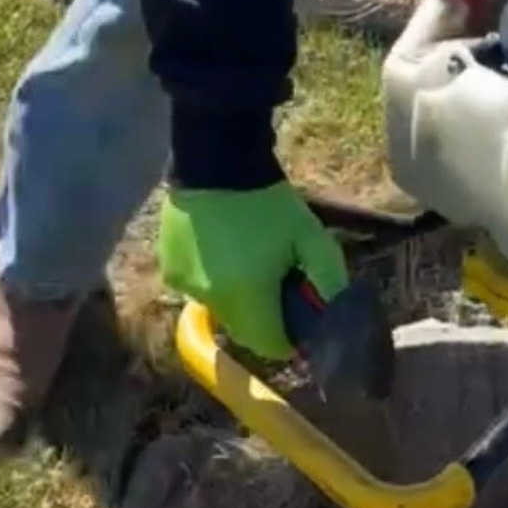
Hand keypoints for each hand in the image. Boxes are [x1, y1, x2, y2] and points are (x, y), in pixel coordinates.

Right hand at [158, 181, 347, 360]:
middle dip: (266, 320)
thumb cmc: (270, 203)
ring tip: (253, 264)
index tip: (301, 320)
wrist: (216, 161)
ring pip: (222, 311)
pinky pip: (200, 290)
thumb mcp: (312, 238)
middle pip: (245, 331)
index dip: (290, 341)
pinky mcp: (170, 269)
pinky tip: (225, 252)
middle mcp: (212, 299)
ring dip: (240, 300)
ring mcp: (185, 286)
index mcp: (249, 296)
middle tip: (281, 287)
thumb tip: (338, 313)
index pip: (271, 346)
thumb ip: (330, 280)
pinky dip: (216, 282)